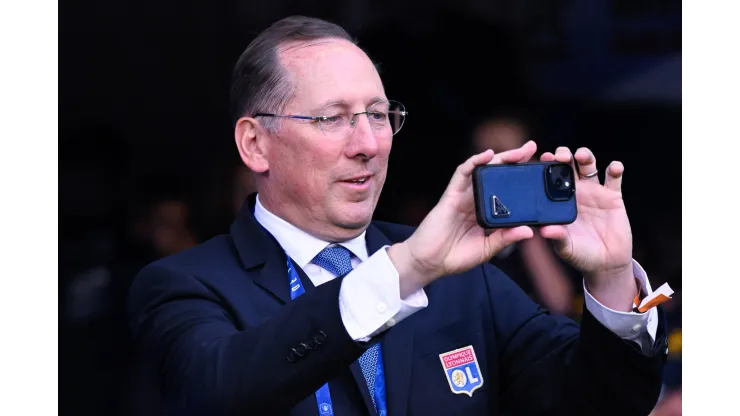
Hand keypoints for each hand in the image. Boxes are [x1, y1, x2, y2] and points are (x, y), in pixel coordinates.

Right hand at [389, 142, 536, 295]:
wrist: (429, 263)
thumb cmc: (454, 257)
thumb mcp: (487, 249)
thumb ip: (505, 238)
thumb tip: (529, 231)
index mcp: (485, 212)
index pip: (506, 190)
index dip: (521, 180)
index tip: (539, 173)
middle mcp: (475, 200)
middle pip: (497, 175)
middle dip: (514, 160)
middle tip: (532, 148)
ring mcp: (463, 196)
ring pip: (483, 170)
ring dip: (500, 158)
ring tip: (518, 151)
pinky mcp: (450, 195)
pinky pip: (462, 173)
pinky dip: (474, 162)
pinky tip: (487, 155)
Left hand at [538, 147, 635, 309]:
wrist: (607, 263)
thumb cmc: (581, 255)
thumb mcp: (566, 248)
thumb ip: (557, 238)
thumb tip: (546, 231)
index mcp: (557, 202)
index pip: (548, 179)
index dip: (545, 167)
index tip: (542, 160)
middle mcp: (574, 192)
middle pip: (567, 166)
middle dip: (563, 156)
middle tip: (560, 156)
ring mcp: (593, 192)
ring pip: (588, 166)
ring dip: (585, 156)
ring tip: (582, 155)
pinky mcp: (613, 197)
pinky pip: (614, 178)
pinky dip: (615, 169)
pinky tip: (614, 167)